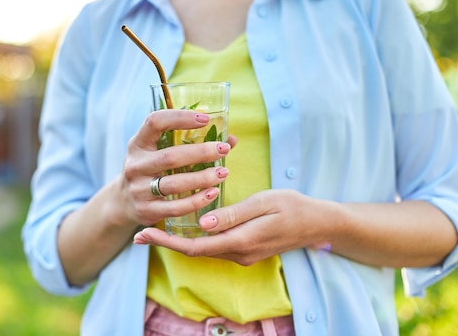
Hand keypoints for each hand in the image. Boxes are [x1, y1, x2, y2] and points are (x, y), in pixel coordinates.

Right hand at [115, 109, 235, 227]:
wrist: (124, 202)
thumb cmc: (151, 169)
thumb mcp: (159, 151)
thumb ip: (190, 142)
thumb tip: (231, 139)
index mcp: (138, 144)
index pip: (155, 122)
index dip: (180, 118)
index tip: (205, 119)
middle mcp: (135, 165)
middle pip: (170, 157)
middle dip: (200, 152)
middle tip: (223, 149)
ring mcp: (139, 189)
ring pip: (174, 184)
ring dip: (202, 178)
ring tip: (224, 173)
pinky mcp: (147, 210)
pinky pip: (176, 207)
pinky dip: (197, 201)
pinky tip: (213, 193)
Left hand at [133, 189, 327, 264]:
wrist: (317, 223)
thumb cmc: (293, 207)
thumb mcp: (264, 203)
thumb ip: (234, 215)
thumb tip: (203, 225)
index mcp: (241, 241)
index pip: (196, 246)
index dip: (167, 241)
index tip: (144, 234)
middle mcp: (238, 253)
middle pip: (194, 250)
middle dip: (166, 241)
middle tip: (140, 232)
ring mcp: (241, 253)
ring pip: (202, 249)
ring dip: (178, 240)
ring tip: (155, 227)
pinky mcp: (243, 248)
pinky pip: (214, 245)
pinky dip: (195, 238)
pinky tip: (184, 226)